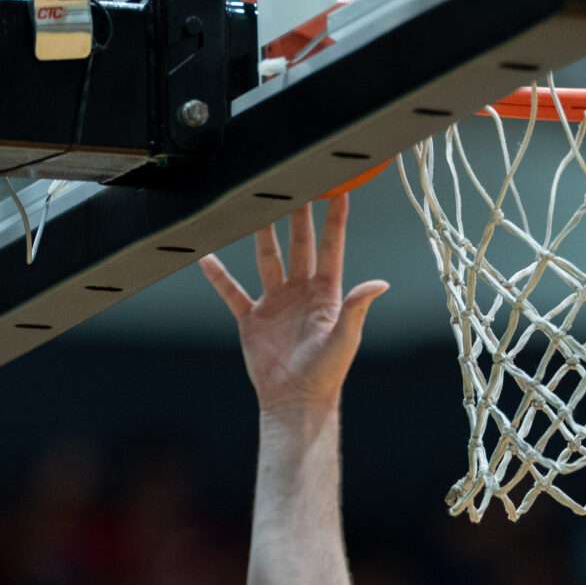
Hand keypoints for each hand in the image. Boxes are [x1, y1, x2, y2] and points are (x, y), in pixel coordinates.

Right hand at [198, 196, 388, 416]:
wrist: (295, 401)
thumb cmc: (327, 373)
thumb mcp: (345, 337)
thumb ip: (357, 307)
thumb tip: (380, 283)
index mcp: (326, 293)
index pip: (331, 246)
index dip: (334, 218)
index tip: (339, 188)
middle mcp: (301, 292)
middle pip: (299, 243)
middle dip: (298, 214)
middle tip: (295, 182)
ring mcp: (275, 303)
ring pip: (267, 258)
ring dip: (261, 234)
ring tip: (253, 205)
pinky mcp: (252, 318)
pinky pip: (232, 292)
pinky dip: (218, 275)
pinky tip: (205, 256)